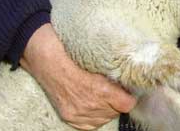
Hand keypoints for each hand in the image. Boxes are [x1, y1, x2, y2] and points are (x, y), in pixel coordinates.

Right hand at [20, 23, 135, 129]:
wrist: (49, 61)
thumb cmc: (75, 56)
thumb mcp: (99, 61)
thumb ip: (114, 72)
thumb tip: (129, 76)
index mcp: (100, 89)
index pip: (127, 104)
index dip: (130, 97)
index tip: (129, 91)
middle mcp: (90, 104)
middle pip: (116, 112)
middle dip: (118, 102)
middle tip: (115, 91)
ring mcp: (79, 112)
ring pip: (104, 119)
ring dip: (106, 110)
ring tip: (103, 97)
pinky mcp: (69, 117)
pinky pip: (89, 126)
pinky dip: (94, 117)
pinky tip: (94, 106)